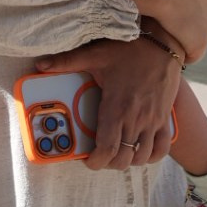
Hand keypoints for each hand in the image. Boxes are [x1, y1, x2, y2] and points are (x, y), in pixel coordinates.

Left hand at [32, 37, 180, 170]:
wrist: (162, 43)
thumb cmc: (129, 49)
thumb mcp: (96, 53)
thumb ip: (68, 62)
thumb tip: (40, 64)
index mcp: (117, 107)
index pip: (107, 149)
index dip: (96, 162)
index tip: (88, 160)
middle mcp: (136, 119)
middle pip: (122, 158)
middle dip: (108, 163)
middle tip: (99, 155)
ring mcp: (152, 121)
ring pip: (141, 158)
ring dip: (128, 160)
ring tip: (117, 152)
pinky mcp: (165, 118)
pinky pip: (162, 149)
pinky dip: (152, 156)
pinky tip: (141, 150)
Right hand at [128, 0, 206, 65]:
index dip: (191, 9)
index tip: (177, 6)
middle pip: (204, 26)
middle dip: (190, 25)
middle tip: (170, 19)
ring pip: (198, 40)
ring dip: (185, 38)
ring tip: (167, 30)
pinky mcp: (199, 45)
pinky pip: (192, 55)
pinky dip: (183, 53)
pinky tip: (170, 44)